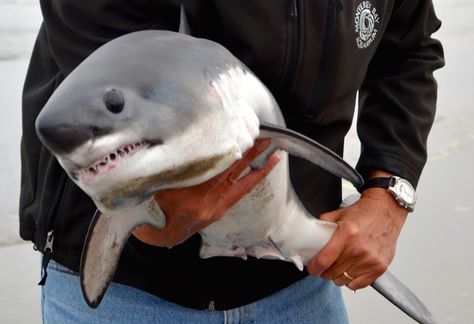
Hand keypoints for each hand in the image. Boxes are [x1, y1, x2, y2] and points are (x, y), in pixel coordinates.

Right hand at [132, 139, 280, 247]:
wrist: (157, 235)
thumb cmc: (152, 207)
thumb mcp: (158, 185)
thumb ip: (177, 169)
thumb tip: (190, 145)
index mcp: (189, 196)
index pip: (216, 169)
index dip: (231, 152)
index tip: (241, 135)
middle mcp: (206, 204)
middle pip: (233, 174)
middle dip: (250, 155)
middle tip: (266, 139)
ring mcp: (215, 210)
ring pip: (241, 186)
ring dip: (258, 170)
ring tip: (274, 155)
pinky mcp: (218, 213)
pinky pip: (238, 194)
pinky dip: (248, 181)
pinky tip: (258, 170)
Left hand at [307, 172, 407, 289]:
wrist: (386, 211)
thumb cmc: (362, 214)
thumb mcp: (337, 215)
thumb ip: (321, 226)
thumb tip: (308, 238)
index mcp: (346, 235)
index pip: (324, 260)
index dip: (314, 268)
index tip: (312, 268)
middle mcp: (358, 249)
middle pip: (332, 273)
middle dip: (325, 270)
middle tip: (327, 263)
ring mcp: (370, 260)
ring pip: (343, 280)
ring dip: (339, 275)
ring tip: (341, 264)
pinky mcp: (379, 267)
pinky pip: (358, 285)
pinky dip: (352, 280)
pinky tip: (352, 268)